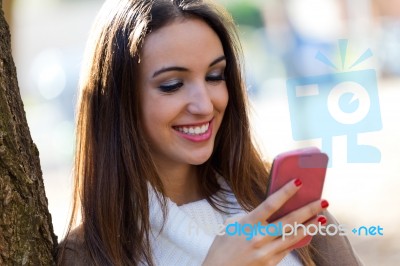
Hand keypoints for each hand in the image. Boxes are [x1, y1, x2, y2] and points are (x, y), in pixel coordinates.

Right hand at [202, 179, 327, 265]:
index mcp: (247, 224)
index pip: (270, 204)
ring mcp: (266, 252)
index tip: (299, 181)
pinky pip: (289, 248)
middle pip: (289, 221)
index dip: (286, 192)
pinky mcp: (270, 263)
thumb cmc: (222, 247)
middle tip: (322, 201)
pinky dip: (299, 239)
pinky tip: (309, 232)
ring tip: (322, 217)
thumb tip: (268, 212)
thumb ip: (249, 217)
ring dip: (310, 226)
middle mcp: (259, 237)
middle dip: (308, 210)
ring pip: (294, 236)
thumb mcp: (230, 226)